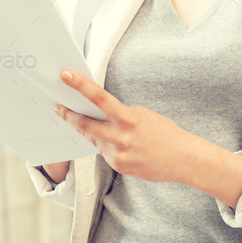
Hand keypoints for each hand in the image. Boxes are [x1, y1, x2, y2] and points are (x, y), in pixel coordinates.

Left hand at [55, 69, 201, 183]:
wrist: (182, 159)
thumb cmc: (165, 133)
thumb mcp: (142, 115)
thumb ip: (119, 114)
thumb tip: (99, 114)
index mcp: (128, 119)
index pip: (99, 98)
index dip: (80, 85)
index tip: (66, 76)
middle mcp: (121, 138)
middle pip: (85, 125)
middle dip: (70, 116)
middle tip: (59, 108)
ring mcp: (118, 154)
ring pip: (94, 139)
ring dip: (94, 132)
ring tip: (109, 129)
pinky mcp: (119, 166)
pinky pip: (104, 152)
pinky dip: (108, 145)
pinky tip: (123, 145)